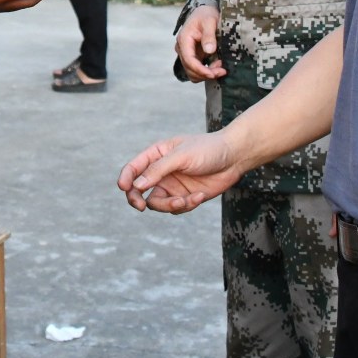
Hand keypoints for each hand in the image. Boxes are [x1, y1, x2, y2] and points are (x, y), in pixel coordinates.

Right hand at [117, 131, 242, 213]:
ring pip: (157, 203)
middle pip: (139, 190)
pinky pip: (177, 208)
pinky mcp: (185, 197)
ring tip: (184, 201)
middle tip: (139, 206)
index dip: (125, 178)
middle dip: (137, 199)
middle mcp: (161, 172)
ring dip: (169, 205)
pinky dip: (187, 205)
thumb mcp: (181, 156)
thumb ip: (158, 170)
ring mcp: (172, 186)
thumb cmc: (207, 149)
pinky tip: (200, 195)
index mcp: (156, 155)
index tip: (124, 188)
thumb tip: (137, 186)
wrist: (234, 157)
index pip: (134, 168)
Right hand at [175, 5, 224, 79]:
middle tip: (223, 71)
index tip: (214, 74)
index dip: (200, 70)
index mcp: (184, 39)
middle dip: (206, 74)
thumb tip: (209, 50)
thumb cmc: (206, 15)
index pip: (189, 60)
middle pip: (190, 69)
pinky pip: (197, 70)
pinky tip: (217, 65)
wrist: (204, 12)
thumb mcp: (210, 21)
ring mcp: (187, 54)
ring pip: (193, 73)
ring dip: (206, 74)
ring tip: (221, 67)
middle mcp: (182, 49)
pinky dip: (206, 72)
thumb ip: (209, 35)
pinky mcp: (193, 57)